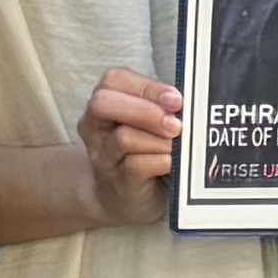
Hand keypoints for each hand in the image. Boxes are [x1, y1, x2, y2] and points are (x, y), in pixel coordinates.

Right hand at [72, 69, 182, 233]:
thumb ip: (159, 106)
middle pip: (103, 103)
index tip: (176, 100)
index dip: (147, 87)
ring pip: (123, 137)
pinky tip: (170, 165)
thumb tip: (182, 102)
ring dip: (158, 141)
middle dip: (145, 111)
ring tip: (174, 147)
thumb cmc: (142, 152)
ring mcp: (103, 156)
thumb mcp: (147, 123)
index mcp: (105, 105)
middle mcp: (96, 128)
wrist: (123, 198)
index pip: (113, 80)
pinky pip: (136, 165)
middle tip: (175, 125)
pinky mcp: (118, 181)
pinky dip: (160, 162)